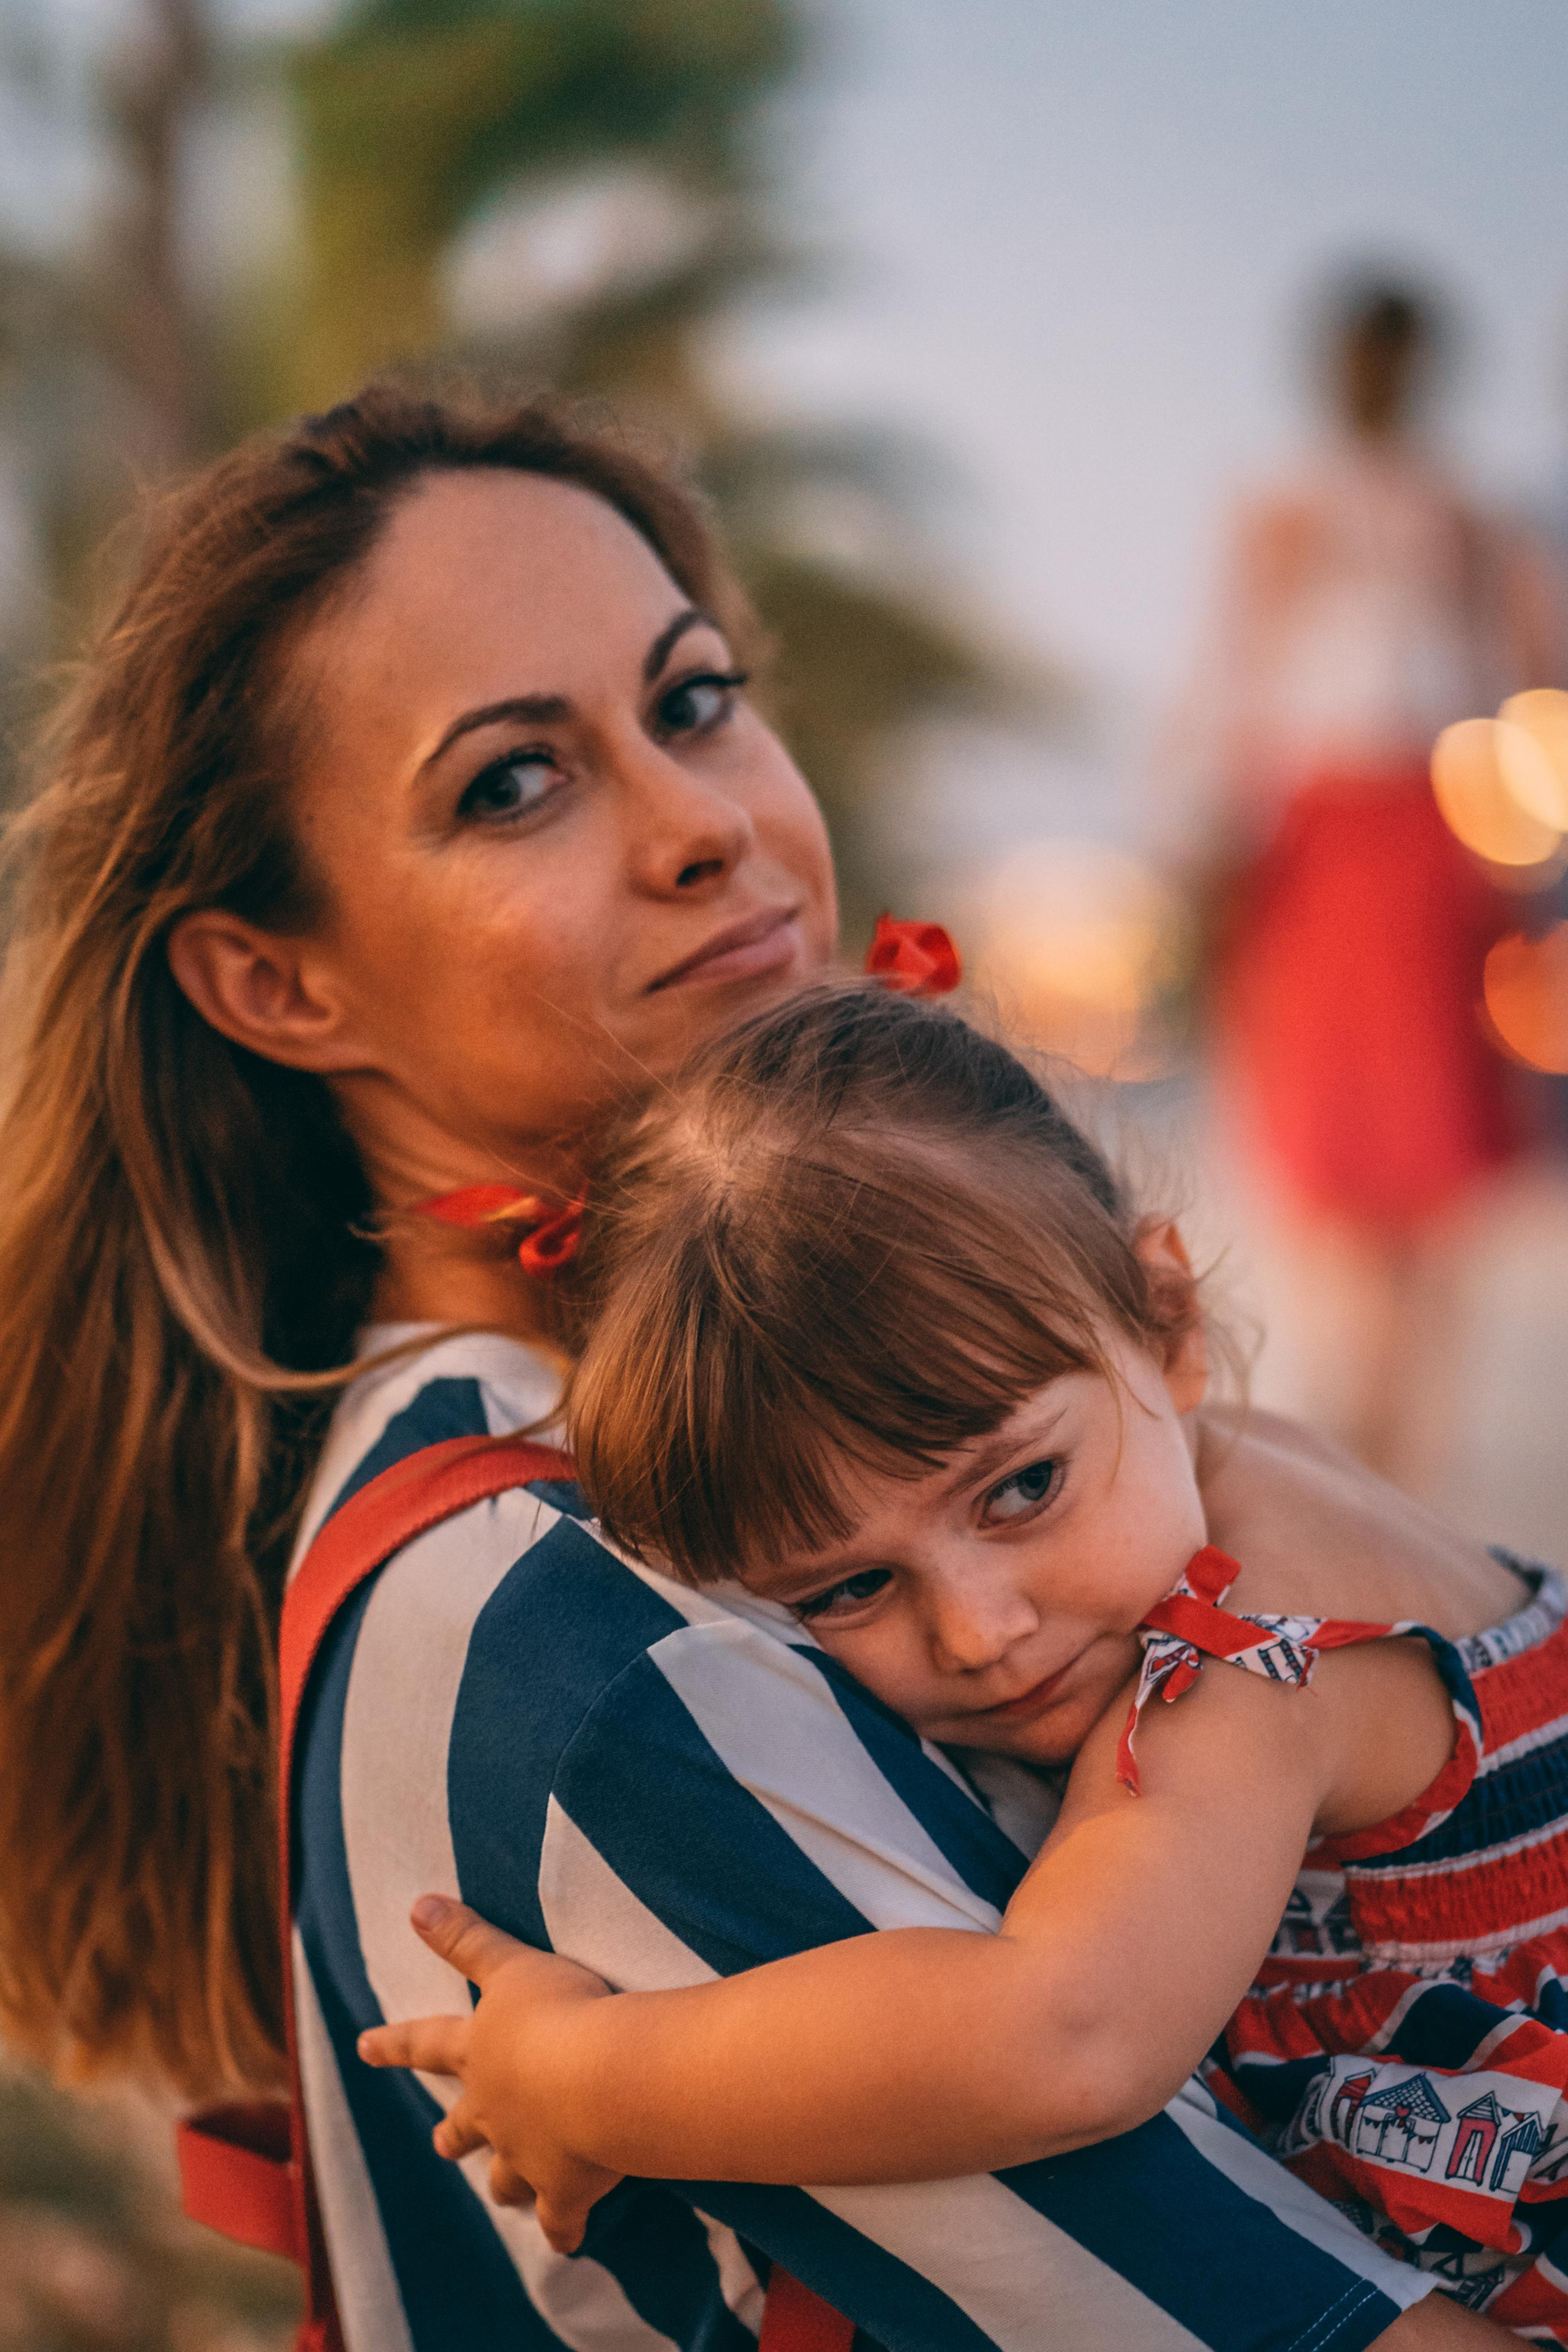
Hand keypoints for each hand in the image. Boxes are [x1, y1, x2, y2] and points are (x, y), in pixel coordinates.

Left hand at [357, 1895, 623, 2251]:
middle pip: (465, 2128)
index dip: (395, 2043)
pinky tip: (566, 2241)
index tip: (362, 2046)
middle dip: (454, 2135)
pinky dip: (563, 2230)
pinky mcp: (566, 2188)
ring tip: (507, 2194)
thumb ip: (465, 1938)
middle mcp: (494, 2110)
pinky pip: (562, 2218)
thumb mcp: (511, 1964)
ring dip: (507, 2183)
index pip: (427, 2043)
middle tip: (442, 2143)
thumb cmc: (561, 2011)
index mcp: (479, 2054)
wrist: (603, 2078)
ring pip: (507, 2177)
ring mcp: (527, 2155)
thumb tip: (416, 1903)